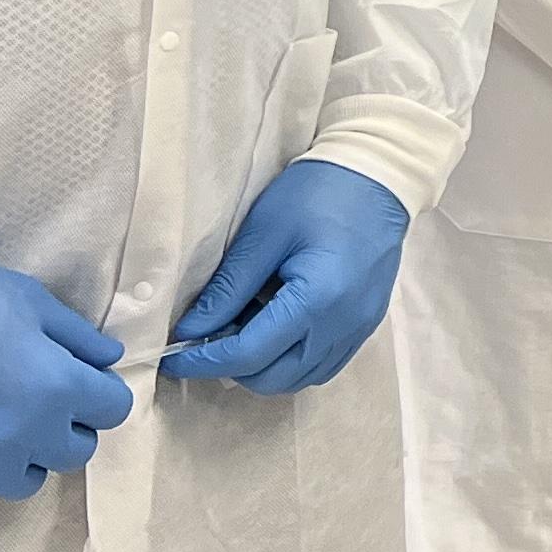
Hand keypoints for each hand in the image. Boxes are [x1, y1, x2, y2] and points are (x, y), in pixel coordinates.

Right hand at [0, 250, 133, 511]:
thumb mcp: (31, 301)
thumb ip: (77, 337)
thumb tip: (109, 359)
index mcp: (58, 387)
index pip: (113, 411)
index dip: (100, 394)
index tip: (81, 383)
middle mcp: (27, 433)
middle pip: (75, 453)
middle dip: (66, 428)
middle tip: (39, 404)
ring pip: (24, 483)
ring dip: (21, 459)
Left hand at [164, 157, 412, 392]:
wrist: (379, 173)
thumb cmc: (318, 193)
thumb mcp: (263, 233)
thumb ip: (227, 288)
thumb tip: (189, 331)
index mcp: (318, 300)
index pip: (249, 355)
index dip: (204, 361)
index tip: (172, 358)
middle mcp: (343, 325)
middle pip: (275, 378)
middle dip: (233, 368)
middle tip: (207, 340)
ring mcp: (360, 328)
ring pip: (300, 378)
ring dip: (263, 368)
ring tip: (243, 331)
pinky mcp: (366, 323)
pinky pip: (322, 365)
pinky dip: (291, 361)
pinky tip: (276, 330)